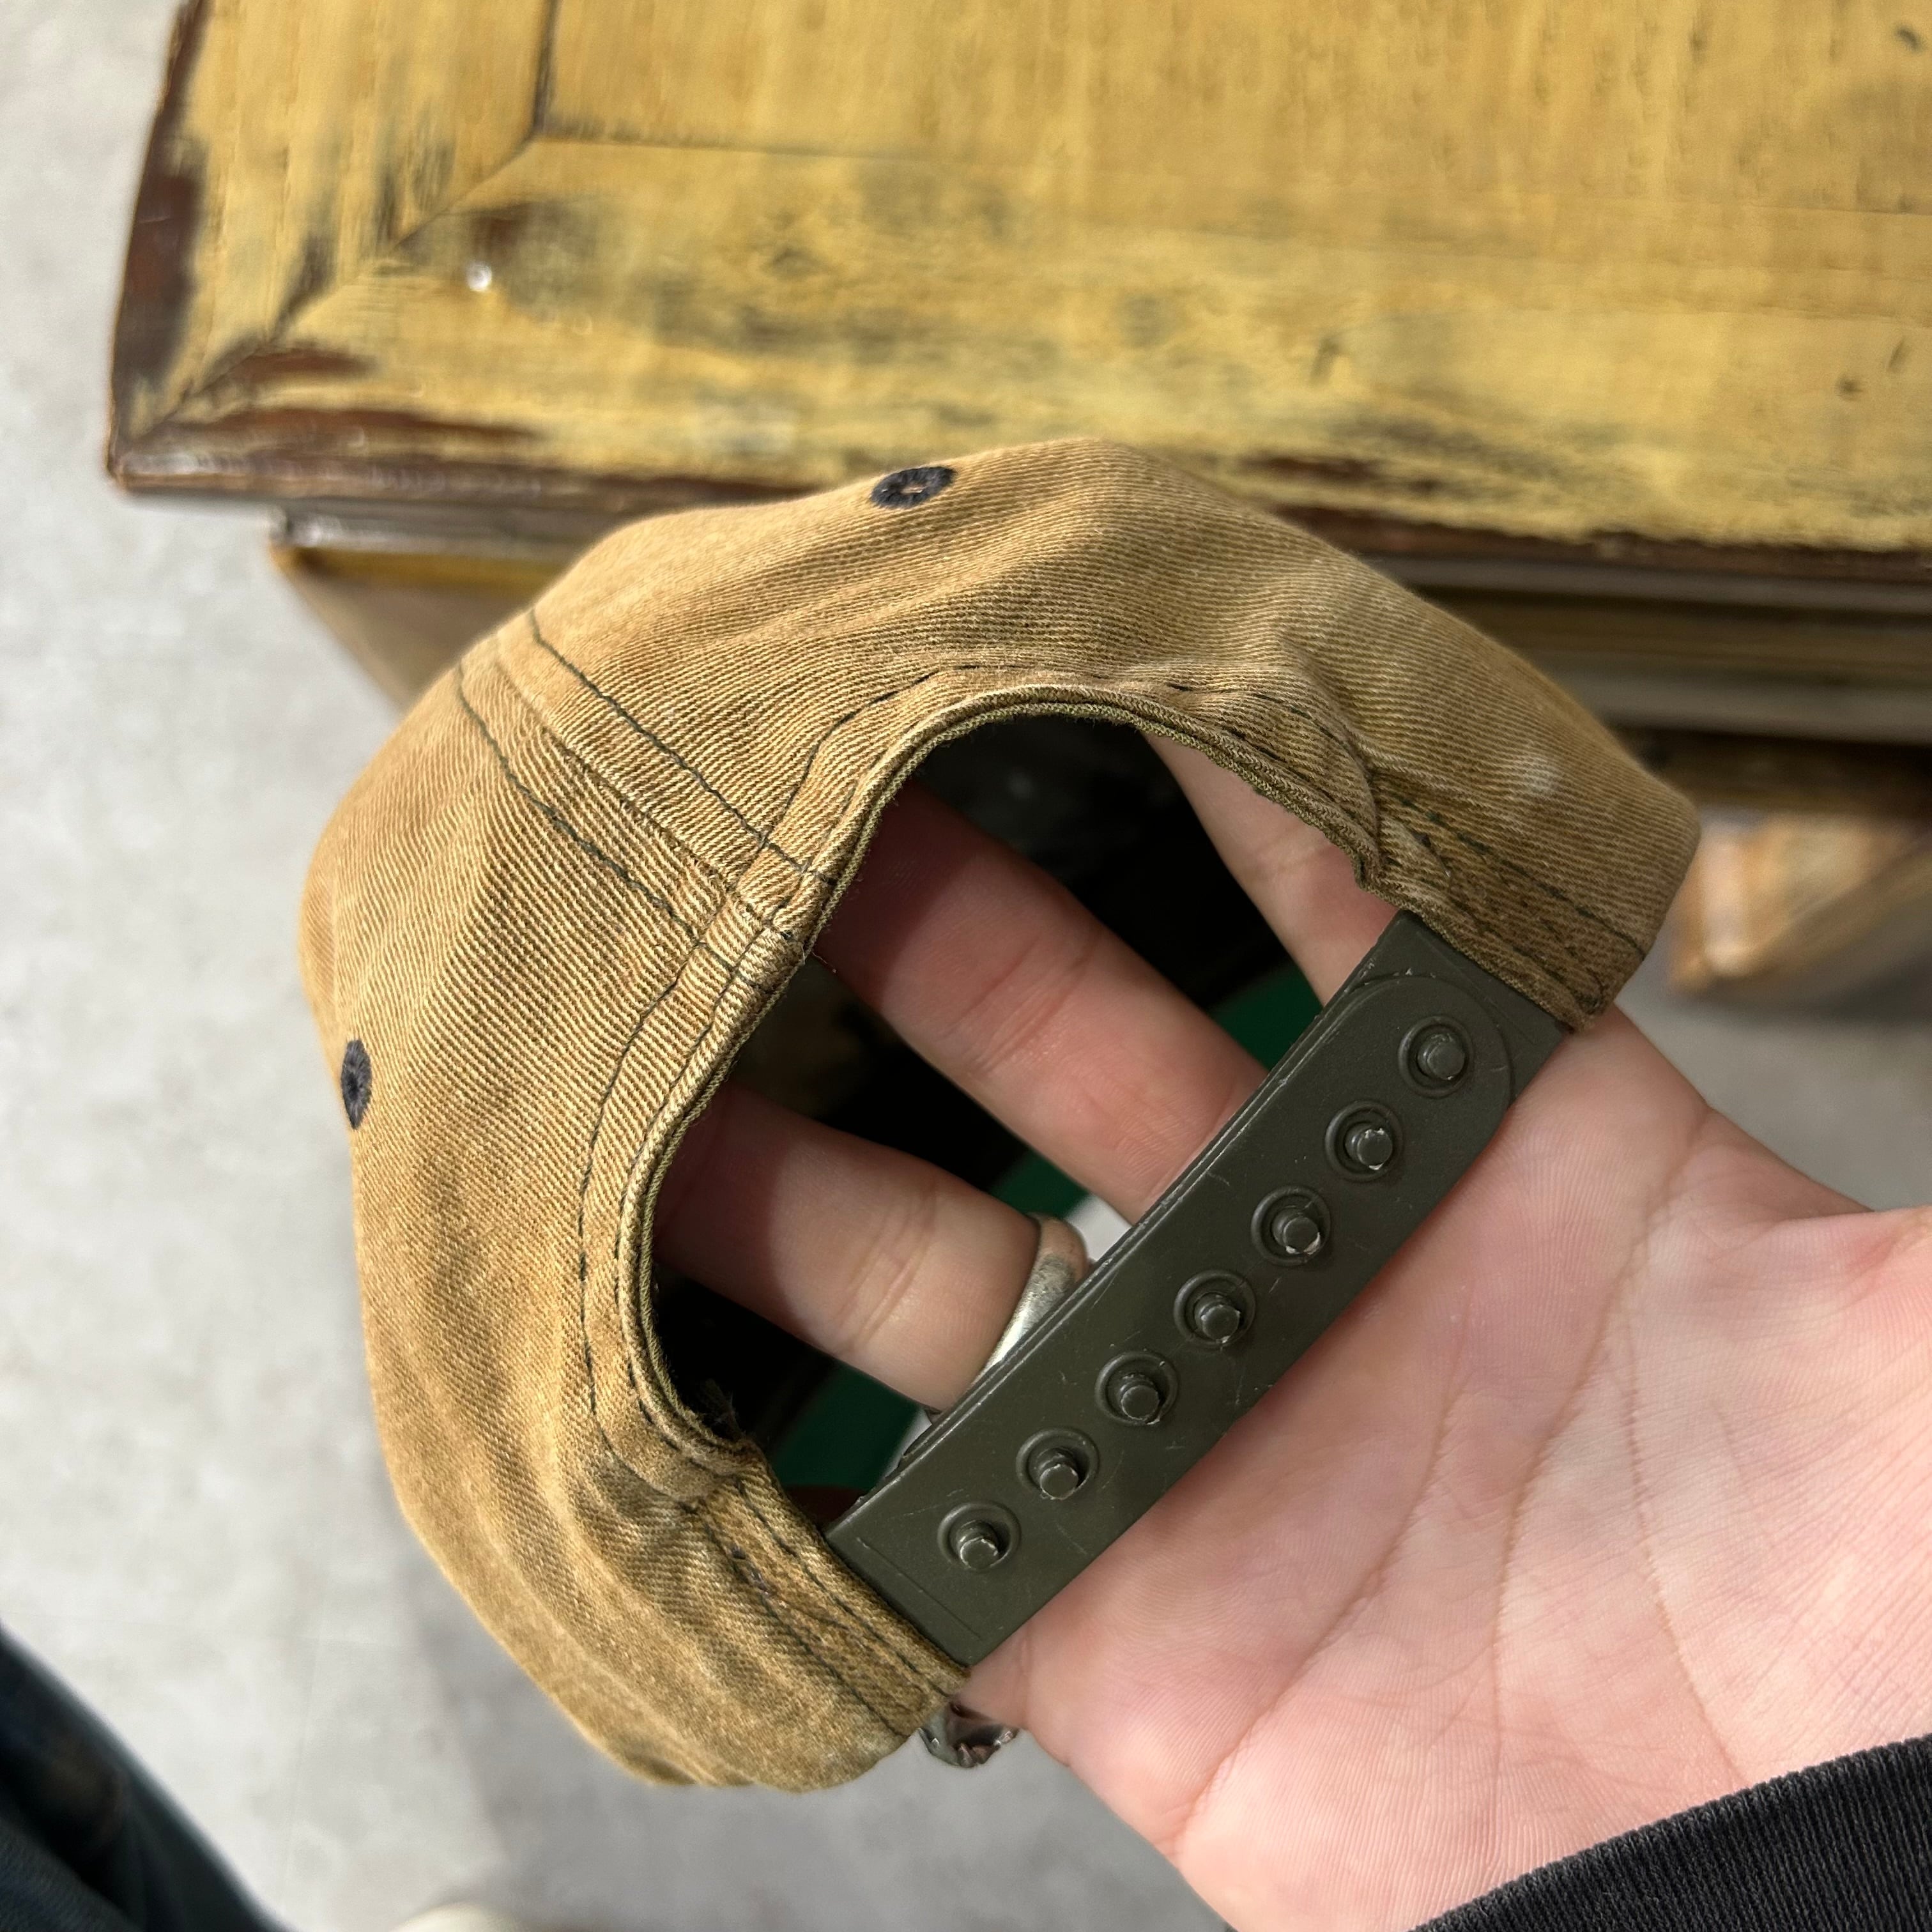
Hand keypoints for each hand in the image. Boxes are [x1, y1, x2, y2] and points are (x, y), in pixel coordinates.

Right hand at [657, 742, 1931, 1931]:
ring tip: (648, 1067)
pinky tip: (666, 1353)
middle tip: (789, 827)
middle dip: (937, 938)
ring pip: (942, 1267)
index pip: (1338, 905)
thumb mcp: (1923, 1352)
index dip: (1215, 783)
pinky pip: (911, 1533)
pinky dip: (785, 1461)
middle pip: (1081, 1051)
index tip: (1076, 666)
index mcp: (1505, 1160)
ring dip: (796, 1172)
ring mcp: (1200, 1441)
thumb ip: (1885, 1182)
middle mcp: (1318, 1268)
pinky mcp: (1116, 1638)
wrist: (1778, 1906)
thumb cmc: (1888, 1634)